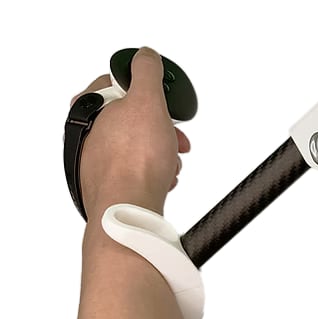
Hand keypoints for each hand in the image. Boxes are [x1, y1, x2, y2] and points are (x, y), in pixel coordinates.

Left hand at [71, 47, 189, 220]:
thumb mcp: (147, 101)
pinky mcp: (110, 181)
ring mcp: (97, 159)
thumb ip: (146, 72)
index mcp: (89, 108)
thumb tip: (145, 55)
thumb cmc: (134, 160)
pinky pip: (139, 167)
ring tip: (171, 160)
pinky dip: (155, 168)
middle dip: (161, 125)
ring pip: (139, 143)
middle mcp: (87, 133)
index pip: (119, 82)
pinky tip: (163, 175)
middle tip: (175, 134)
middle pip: (134, 116)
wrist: (129, 208)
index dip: (148, 88)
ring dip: (162, 149)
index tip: (164, 96)